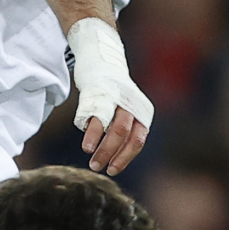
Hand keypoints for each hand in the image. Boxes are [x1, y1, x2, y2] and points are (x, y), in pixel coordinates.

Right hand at [67, 18, 152, 174]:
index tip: (112, 170)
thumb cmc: (112, 92)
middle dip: (112, 155)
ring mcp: (116, 97)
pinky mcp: (98, 92)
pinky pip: (97, 117)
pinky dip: (92, 134)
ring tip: (92, 161)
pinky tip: (87, 146)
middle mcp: (132, 104)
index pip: (138, 140)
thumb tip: (112, 156)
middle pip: (126, 136)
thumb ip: (122, 130)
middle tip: (98, 167)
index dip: (125, 158)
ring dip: (103, 149)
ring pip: (115, 129)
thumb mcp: (124, 110)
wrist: (100, 59)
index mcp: (141, 111)